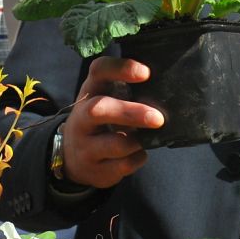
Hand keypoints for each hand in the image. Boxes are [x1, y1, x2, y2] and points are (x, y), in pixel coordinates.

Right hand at [58, 56, 163, 188]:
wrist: (72, 157)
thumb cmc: (101, 120)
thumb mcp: (107, 98)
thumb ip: (128, 90)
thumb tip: (167, 90)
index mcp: (91, 91)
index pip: (99, 70)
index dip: (121, 69)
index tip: (145, 73)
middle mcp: (82, 117)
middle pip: (99, 110)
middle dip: (130, 113)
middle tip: (158, 119)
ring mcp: (85, 145)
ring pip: (115, 144)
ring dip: (137, 141)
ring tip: (147, 137)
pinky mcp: (94, 169)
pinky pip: (123, 165)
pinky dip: (138, 158)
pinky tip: (139, 153)